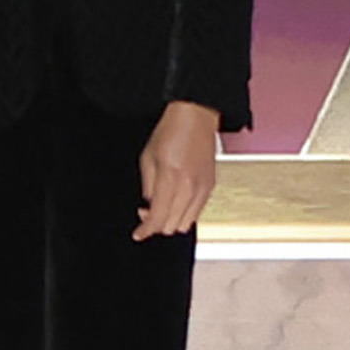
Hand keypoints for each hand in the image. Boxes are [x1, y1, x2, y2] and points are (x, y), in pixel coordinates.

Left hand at [135, 101, 220, 239]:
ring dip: (171, 222)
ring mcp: (203, 188)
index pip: (157, 218)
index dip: (145, 230)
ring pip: (186, 224)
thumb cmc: (172, 130)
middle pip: (171, 226)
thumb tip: (148, 204)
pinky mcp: (210, 186)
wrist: (196, 116)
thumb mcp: (147, 157)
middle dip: (156, 225)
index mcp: (171, 179)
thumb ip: (147, 186)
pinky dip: (184, 214)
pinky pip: (197, 213)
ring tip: (162, 208)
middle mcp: (190, 188)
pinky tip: (176, 202)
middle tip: (146, 214)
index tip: (138, 233)